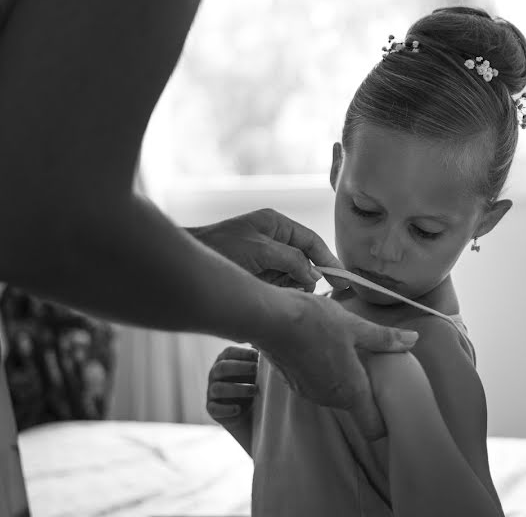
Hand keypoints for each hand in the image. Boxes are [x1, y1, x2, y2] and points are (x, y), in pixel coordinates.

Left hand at [188, 208, 347, 290]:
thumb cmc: (218, 249)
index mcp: (276, 225)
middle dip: (304, 280)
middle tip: (300, 295)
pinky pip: (276, 288)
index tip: (345, 281)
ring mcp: (263, 259)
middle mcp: (272, 240)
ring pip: (291, 278)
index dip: (330, 261)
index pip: (312, 242)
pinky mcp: (255, 276)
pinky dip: (274, 296)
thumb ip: (291, 260)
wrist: (180, 265)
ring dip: (287, 291)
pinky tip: (265, 299)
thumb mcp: (259, 251)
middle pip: (304, 262)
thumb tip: (315, 276)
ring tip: (272, 294)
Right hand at [206, 346, 258, 453]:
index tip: (258, 355)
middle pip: (222, 367)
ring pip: (218, 388)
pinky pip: (215, 408)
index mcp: (225, 360)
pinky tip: (238, 409)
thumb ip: (260, 357)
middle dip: (240, 367)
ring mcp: (211, 391)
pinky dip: (226, 409)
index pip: (229, 352)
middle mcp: (215, 374)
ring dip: (237, 389)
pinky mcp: (212, 409)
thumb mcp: (257, 370)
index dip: (243, 353)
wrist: (249, 413)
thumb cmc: (254, 383)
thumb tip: (269, 346)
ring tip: (254, 390)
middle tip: (257, 369)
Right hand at [266, 291, 418, 439]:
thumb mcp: (354, 326)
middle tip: (375, 363)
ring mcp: (308, 392)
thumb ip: (384, 338)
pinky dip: (325, 370)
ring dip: (344, 376)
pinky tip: (324, 345)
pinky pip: (318, 382)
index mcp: (350, 391)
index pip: (374, 426)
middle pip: (355, 405)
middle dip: (366, 387)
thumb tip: (413, 340)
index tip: (394, 403)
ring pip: (335, 392)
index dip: (387, 420)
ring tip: (349, 348)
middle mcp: (329, 399)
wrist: (267, 318)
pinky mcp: (293, 382)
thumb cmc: (314, 322)